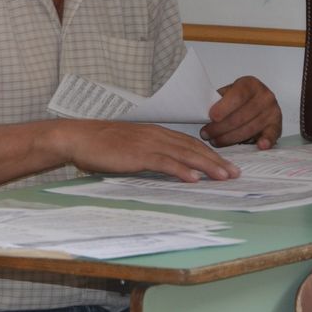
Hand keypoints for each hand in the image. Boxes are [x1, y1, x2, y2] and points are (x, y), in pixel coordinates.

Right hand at [60, 121, 240, 182]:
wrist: (77, 137)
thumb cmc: (97, 144)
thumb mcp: (126, 147)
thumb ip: (144, 155)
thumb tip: (159, 169)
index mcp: (153, 133)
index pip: (188, 143)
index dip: (208, 154)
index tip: (224, 164)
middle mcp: (155, 135)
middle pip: (192, 148)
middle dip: (216, 161)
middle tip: (234, 173)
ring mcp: (147, 144)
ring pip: (184, 154)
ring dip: (207, 166)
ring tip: (224, 176)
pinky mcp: (137, 154)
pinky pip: (164, 162)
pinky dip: (181, 170)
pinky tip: (194, 178)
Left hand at [201, 76, 281, 148]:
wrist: (253, 102)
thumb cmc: (234, 99)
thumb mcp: (225, 93)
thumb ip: (216, 100)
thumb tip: (202, 111)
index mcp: (250, 84)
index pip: (237, 96)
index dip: (224, 108)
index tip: (211, 117)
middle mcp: (265, 96)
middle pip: (241, 116)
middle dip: (221, 128)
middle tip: (206, 134)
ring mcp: (273, 111)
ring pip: (250, 128)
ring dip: (230, 138)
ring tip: (215, 141)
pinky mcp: (277, 125)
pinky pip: (272, 134)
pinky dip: (266, 140)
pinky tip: (259, 145)